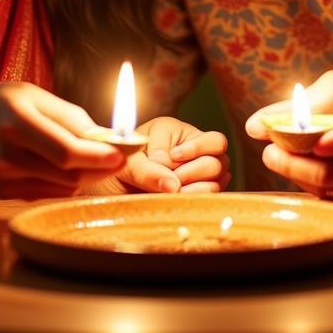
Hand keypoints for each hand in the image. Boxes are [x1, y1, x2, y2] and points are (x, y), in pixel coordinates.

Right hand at [0, 82, 124, 199]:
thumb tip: (108, 137)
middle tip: (123, 157)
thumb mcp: (34, 95)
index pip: (65, 151)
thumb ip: (71, 117)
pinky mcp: (4, 192)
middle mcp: (7, 154)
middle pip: (67, 173)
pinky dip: (67, 181)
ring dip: (87, 174)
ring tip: (98, 157)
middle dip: (101, 167)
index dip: (98, 157)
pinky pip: (49, 192)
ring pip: (62, 186)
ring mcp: (3, 178)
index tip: (124, 154)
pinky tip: (71, 166)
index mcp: (16, 121)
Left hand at [99, 117, 229, 194]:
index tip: (171, 158)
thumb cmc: (122, 167)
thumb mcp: (128, 163)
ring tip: (169, 191)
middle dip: (192, 172)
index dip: (194, 151)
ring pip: (218, 180)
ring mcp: (200, 172)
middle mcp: (194, 148)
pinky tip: (176, 199)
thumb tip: (173, 186)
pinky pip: (211, 198)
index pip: (211, 140)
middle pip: (218, 160)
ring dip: (193, 189)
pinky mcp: (199, 192)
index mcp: (177, 131)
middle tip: (171, 179)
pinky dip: (194, 201)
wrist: (113, 189)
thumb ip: (148, 171)